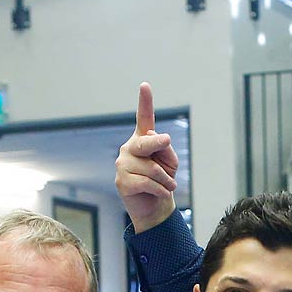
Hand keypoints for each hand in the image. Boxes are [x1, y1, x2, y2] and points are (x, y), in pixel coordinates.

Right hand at [115, 83, 179, 233]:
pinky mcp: (121, 181)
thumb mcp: (170, 161)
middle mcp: (130, 148)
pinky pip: (146, 183)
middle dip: (158, 143)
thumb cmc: (164, 180)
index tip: (145, 85)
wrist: (155, 206)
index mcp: (143, 139)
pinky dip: (160, 189)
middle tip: (166, 140)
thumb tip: (154, 137)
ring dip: (166, 180)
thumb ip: (165, 148)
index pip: (143, 118)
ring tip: (168, 186)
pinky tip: (162, 192)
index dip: (145, 102)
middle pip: (145, 142)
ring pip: (151, 168)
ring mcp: (123, 164)